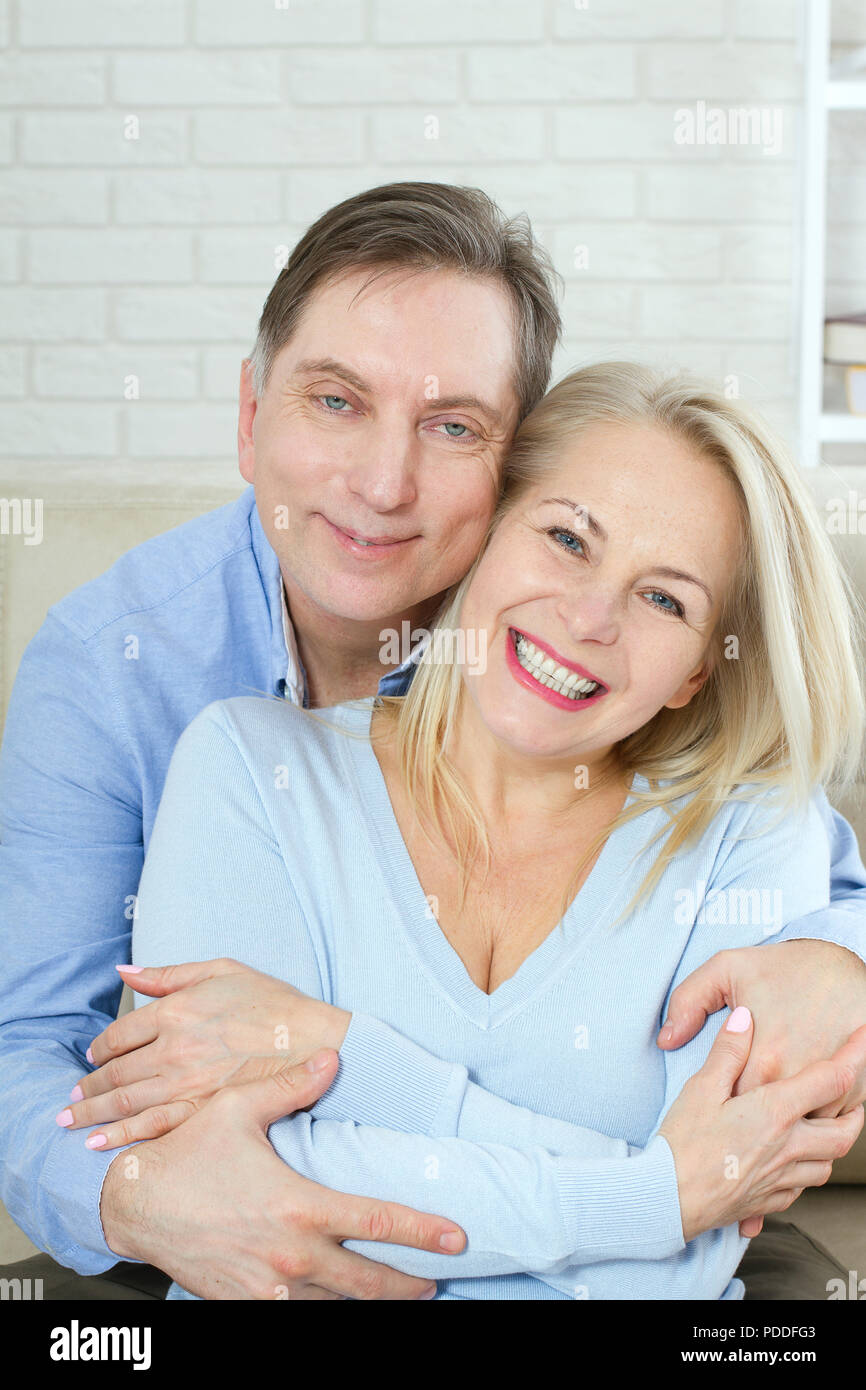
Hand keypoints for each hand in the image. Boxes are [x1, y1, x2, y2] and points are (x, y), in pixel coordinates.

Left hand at [60, 957, 350, 1148]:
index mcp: (175, 1011)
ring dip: (92, 1113)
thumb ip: (169, 975)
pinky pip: (152, 1126)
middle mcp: (174, 1049)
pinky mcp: (203, 1110)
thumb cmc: (272, 1002)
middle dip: (87, 1087)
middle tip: (71, 1098)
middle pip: (115, 1072)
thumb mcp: (221, 970)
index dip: (100, 1048)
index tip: (93, 1058)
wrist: (315, 1039)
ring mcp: (187, 1083)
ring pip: (125, 1101)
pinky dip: (120, 1136)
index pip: (120, 1035)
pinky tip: (100, 1145)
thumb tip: (126, 971)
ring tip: (71, 1122)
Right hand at [100, 1049, 464, 1299]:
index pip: (378, 1223)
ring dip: (372, 1304)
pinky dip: (325, 1314)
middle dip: (408, 1285)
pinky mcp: (245, 1305)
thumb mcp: (237, 1109)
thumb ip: (290, 1086)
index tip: (456, 1238)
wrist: (132, 1204)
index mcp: (299, 1207)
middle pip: (369, 1283)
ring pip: (337, 1308)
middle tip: (435, 1281)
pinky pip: (297, 1318)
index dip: (423, 1232)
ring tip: (399, 1298)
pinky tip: (338, 1307)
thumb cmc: (186, 1153)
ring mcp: (269, 1289)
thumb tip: (333, 1057)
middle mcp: (291, 1257)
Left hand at [657, 941, 865, 1111]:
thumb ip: (688, 1002)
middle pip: (765, 1124)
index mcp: (764, 1056)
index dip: (723, 1105)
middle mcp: (798, 1077)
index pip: (733, 1107)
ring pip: (802, 1128)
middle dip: (750, 1117)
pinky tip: (799, 1101)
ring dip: (785, 1121)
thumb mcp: (726, 969)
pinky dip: (815, 1115)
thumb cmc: (785, 966)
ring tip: (770, 1102)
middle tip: (741, 1104)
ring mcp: (832, 1086)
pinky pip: (831, 1120)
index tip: (719, 1098)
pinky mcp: (856, 1086)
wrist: (842, 959)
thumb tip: (667, 1040)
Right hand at [658, 1008, 865, 1244]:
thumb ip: (728, 1051)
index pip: (830, 1081)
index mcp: (775, 1113)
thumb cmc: (683, 1144)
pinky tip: (796, 1165)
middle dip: (857, 1112)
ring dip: (835, 1145)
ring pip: (828, 1164)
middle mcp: (788, 1147)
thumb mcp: (700, 1088)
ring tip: (830, 1130)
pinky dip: (808, 1172)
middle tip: (857, 1099)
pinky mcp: (768, 1201)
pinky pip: (803, 1188)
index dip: (853, 1057)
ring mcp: (781, 1178)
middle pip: (843, 1132)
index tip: (862, 1040)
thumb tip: (744, 1017)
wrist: (669, 1200)